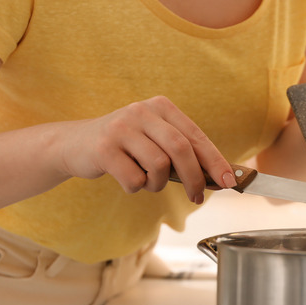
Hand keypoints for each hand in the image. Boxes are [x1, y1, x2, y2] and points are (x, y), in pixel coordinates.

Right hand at [59, 96, 235, 203]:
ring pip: (158, 166)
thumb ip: (183, 152)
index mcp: (161, 107)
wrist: (75, 144)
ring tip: (147, 181)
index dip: (215, 160)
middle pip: (181, 149)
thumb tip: (219, 176)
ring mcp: (121, 128)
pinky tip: (127, 179)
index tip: (230, 181)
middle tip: (198, 197)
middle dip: (195, 178)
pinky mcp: (103, 148)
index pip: (196, 136)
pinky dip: (136, 187)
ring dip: (158, 184)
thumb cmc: (127, 147)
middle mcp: (142, 111)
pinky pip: (135, 179)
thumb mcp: (155, 140)